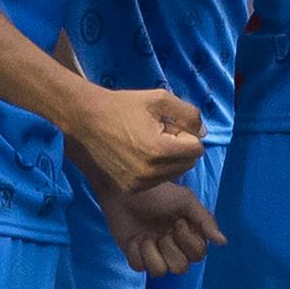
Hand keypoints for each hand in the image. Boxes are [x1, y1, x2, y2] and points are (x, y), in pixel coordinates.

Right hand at [66, 86, 205, 192]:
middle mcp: (150, 173)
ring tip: (146, 143)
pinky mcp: (128, 189)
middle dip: (180, 148)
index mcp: (160, 150)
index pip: (196, 149)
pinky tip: (136, 155)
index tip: (168, 125)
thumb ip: (188, 114)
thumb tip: (203, 133)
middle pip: (187, 164)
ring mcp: (138, 184)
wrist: (86, 119)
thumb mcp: (160, 99)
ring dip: (168, 160)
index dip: (186, 134)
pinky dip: (153, 170)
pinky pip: (155, 181)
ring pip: (172, 174)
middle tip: (158, 133)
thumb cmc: (123, 106)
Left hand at [95, 180, 226, 275]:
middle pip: (181, 268)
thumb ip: (205, 221)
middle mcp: (173, 248)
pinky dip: (136, 251)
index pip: (198, 255)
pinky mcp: (136, 255)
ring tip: (145, 236)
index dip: (188, 242)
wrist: (125, 188)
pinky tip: (134, 238)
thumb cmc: (157, 191)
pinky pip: (139, 267)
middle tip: (161, 232)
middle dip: (169, 249)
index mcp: (188, 236)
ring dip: (151, 252)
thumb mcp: (186, 200)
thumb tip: (222, 242)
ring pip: (159, 272)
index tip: (178, 222)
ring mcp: (154, 253)